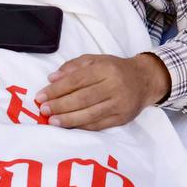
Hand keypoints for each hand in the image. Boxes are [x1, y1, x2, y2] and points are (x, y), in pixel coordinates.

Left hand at [35, 53, 170, 130]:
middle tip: (43, 110)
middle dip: (60, 105)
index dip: (57, 89)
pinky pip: (99, 125)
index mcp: (105, 69)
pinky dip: (82, 126)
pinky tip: (69, 126)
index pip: (76, 80)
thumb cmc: (115, 69)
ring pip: (90, 114)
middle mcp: (114, 86)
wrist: (145, 80)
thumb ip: (73, 66)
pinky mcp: (122, 118)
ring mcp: (119, 104)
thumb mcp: (96, 60)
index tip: (41, 96)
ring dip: (68, 119)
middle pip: (82, 98)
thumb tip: (52, 78)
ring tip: (52, 121)